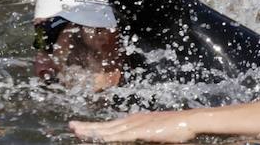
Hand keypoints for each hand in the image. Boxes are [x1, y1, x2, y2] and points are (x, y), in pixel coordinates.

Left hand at [70, 111, 200, 142]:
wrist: (188, 121)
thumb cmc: (173, 128)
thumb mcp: (152, 133)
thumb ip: (140, 136)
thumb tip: (130, 139)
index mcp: (131, 121)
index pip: (108, 125)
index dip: (93, 127)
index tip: (79, 127)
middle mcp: (130, 121)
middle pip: (105, 126)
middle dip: (87, 127)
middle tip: (71, 127)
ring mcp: (136, 125)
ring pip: (110, 130)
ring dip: (94, 131)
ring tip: (78, 131)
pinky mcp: (143, 131)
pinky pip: (123, 135)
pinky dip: (111, 137)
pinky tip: (100, 138)